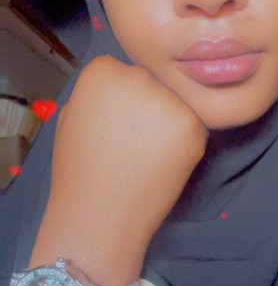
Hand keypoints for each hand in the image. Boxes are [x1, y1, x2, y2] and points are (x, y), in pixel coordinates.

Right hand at [29, 56, 207, 285]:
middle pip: (152, 83)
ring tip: (149, 152)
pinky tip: (165, 161)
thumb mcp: (75, 116)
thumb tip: (127, 85)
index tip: (116, 121)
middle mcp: (138, 77)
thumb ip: (102, 93)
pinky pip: (192, 124)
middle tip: (136, 139)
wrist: (101, 214)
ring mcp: (169, 101)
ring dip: (169, 121)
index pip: (122, 71)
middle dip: (149, 105)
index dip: (122, 98)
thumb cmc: (82, 169)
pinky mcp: (193, 126)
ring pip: (175, 103)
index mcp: (103, 72)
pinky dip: (184, 141)